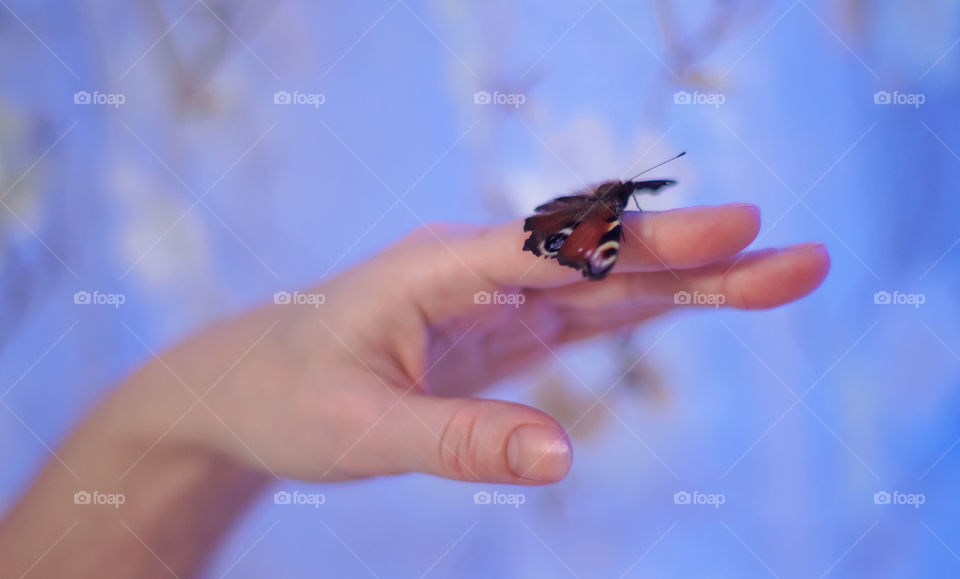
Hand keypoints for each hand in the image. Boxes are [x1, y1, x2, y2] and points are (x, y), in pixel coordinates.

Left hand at [118, 203, 828, 486]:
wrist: (248, 387)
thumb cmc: (290, 396)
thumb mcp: (360, 432)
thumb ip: (457, 441)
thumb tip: (559, 459)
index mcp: (437, 268)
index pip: (559, 249)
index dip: (647, 242)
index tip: (732, 229)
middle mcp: (476, 271)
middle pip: (604, 261)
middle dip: (702, 259)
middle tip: (799, 256)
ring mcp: (494, 298)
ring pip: (607, 285)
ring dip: (693, 283)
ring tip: (778, 276)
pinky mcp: (501, 330)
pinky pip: (584, 315)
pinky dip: (647, 308)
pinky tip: (698, 299)